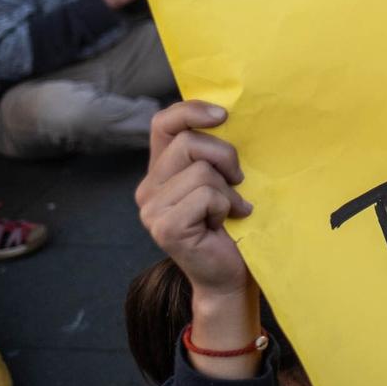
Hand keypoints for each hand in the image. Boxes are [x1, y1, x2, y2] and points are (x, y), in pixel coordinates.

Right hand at [135, 101, 254, 301]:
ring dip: (228, 190)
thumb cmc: (234, 225)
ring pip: (201, 170)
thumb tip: (226, 114)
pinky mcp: (164, 226)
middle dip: (226, 157)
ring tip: (230, 210)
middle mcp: (148, 187)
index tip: (223, 115)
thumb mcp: (225, 179)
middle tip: (238, 182)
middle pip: (189, 143)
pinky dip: (226, 207)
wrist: (231, 275)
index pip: (164, 123)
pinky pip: (206, 195)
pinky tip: (225, 224)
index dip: (191, 110)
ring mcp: (152, 209)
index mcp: (161, 170)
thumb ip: (214, 152)